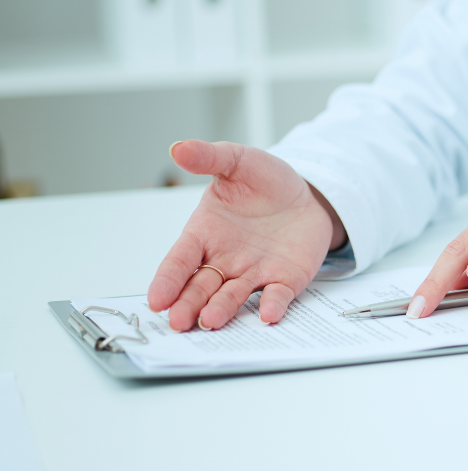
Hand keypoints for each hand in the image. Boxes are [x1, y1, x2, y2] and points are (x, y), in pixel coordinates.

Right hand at [148, 140, 346, 330]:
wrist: (307, 194)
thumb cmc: (265, 181)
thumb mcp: (237, 162)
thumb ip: (209, 158)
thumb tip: (178, 147)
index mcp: (205, 233)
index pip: (180, 260)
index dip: (167, 280)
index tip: (156, 299)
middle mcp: (225, 259)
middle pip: (200, 286)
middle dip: (188, 304)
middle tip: (178, 322)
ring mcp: (254, 272)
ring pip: (232, 296)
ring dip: (221, 310)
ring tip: (210, 321)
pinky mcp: (284, 280)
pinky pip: (276, 295)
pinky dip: (271, 306)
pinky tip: (267, 315)